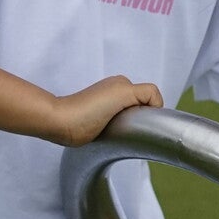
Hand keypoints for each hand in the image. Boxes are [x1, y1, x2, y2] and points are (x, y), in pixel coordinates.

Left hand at [48, 75, 163, 146]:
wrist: (61, 124)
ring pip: (132, 116)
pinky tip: (113, 134)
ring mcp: (107, 105)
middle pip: (143, 106)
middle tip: (130, 127)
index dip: (152, 110)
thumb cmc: (88, 111)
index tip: (141, 121)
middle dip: (142, 118)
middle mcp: (115, 91)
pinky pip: (120, 124)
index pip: (151, 96)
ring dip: (131, 125)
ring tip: (119, 131)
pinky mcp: (99, 119)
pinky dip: (122, 130)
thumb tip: (156, 106)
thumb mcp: (123, 94)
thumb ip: (145, 93)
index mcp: (123, 84)